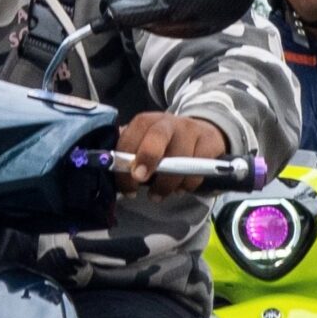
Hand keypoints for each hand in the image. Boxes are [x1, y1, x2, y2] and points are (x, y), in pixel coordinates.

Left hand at [112, 112, 226, 193]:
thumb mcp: (144, 145)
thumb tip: (106, 169)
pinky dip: (189, 183)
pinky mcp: (209, 141)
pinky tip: (181, 188)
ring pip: (180, 157)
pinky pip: (200, 167)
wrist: (201, 133)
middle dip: (147, 158)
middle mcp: (168, 122)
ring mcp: (190, 130)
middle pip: (157, 136)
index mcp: (146, 122)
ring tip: (159, 194)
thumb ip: (127, 155)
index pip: (132, 135)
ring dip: (168, 183)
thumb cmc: (165, 146)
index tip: (127, 184)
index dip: (126, 159)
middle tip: (141, 179)